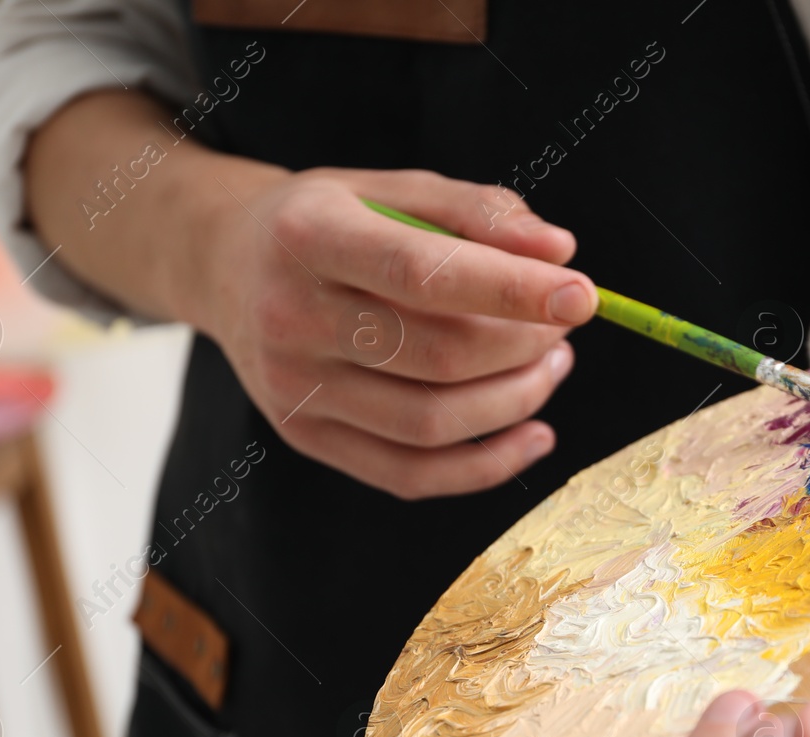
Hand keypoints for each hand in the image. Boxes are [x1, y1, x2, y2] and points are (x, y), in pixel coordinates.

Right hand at [193, 166, 596, 497]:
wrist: (227, 266)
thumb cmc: (329, 221)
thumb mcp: (391, 187)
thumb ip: (477, 211)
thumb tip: (559, 252)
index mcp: (310, 237)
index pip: (422, 274)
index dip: (511, 289)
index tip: (582, 295)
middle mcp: (291, 317)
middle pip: (438, 356)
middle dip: (524, 346)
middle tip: (561, 326)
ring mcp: (294, 389)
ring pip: (432, 423)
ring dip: (517, 401)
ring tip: (550, 365)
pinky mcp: (306, 437)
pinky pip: (411, 475)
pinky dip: (486, 464)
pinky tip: (532, 432)